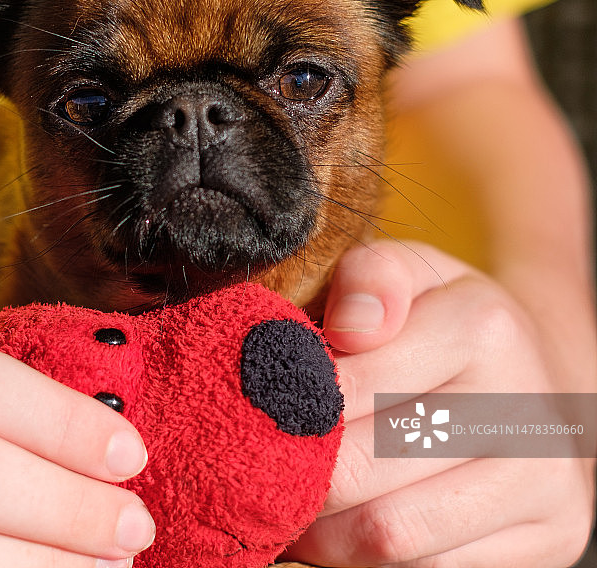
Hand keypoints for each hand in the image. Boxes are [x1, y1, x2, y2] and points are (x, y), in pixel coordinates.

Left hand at [283, 241, 595, 566]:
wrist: (536, 370)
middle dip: (296, 474)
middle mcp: (524, 406)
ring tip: (291, 504)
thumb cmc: (444, 317)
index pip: (350, 386)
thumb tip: (348, 330)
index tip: (258, 410)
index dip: (291, 406)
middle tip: (257, 466)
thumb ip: (369, 277)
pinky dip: (368, 558)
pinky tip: (342, 528)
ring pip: (392, 536)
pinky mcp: (553, 536)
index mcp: (482, 325)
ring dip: (322, 531)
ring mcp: (546, 480)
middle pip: (362, 468)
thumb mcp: (409, 271)